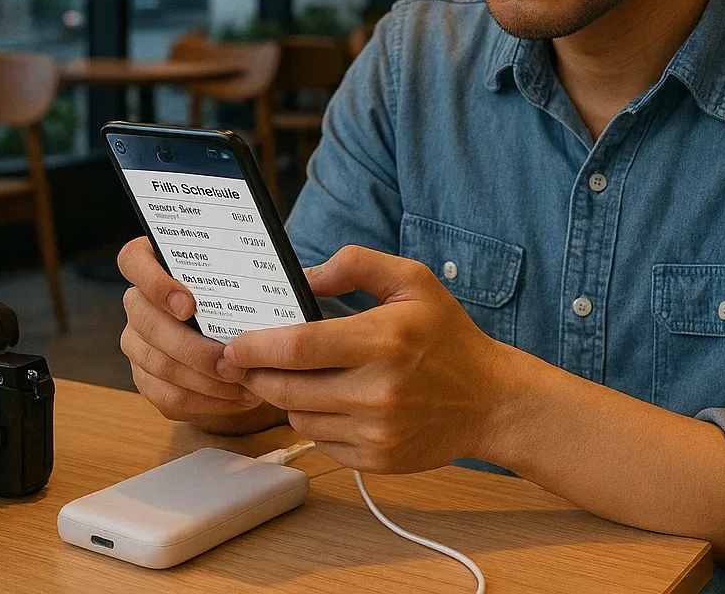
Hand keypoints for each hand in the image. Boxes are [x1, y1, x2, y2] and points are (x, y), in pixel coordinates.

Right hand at [117, 237, 287, 433]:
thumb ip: (272, 272)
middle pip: (146, 324)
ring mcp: (138, 344)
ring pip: (158, 366)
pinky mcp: (148, 380)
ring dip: (204, 381)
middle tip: (234, 362)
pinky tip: (239, 399)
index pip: (132, 261)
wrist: (238, 333)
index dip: (155, 283)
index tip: (190, 305)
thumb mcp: (256, 277)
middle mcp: (138, 304)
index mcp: (155, 264)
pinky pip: (168, 399)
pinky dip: (207, 403)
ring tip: (246, 384)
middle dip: (193, 348)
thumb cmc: (246, 298)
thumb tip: (318, 278)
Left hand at [218, 245, 518, 472]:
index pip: (298, 346)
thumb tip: (305, 276)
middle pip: (287, 388)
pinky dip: (315, 423)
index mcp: (383, 340)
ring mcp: (377, 431)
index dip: (256, 346)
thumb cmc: (448, 337)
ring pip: (298, 418)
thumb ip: (357, 265)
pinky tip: (330, 403)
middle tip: (244, 361)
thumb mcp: (412, 281)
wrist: (491, 402)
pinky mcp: (377, 460)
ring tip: (296, 378)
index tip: (234, 343)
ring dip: (286, 399)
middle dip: (257, 374)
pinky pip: (321, 442)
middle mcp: (378, 390)